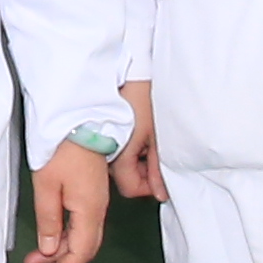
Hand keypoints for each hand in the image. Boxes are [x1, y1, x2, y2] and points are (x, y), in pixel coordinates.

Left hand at [23, 141, 114, 262]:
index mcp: (88, 211)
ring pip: (81, 238)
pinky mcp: (91, 194)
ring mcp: (95, 202)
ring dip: (59, 253)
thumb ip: (48, 220)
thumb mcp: (47, 186)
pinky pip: (80, 225)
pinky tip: (49, 240)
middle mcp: (97, 211)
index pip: (79, 254)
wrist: (80, 120)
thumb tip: (49, 248)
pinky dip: (63, 237)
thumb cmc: (63, 149)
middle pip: (82, 250)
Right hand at [111, 77, 163, 202]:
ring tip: (148, 137)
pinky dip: (129, 146)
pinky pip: (116, 150)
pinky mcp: (101, 133)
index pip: (132, 189)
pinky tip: (137, 130)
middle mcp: (104, 155)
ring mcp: (102, 144)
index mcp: (118, 159)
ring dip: (137, 158)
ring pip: (122, 165)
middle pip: (126, 178)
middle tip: (156, 151)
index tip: (161, 173)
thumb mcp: (157, 137)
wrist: (128, 70)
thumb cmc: (141, 97)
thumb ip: (157, 169)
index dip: (150, 185)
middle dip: (144, 170)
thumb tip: (161, 192)